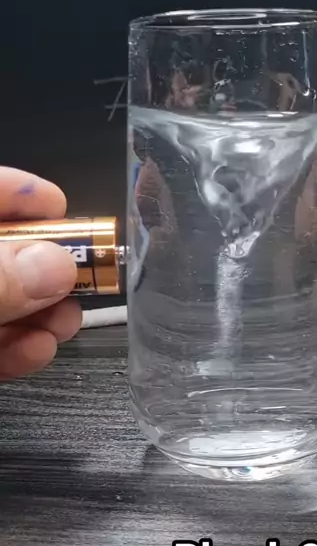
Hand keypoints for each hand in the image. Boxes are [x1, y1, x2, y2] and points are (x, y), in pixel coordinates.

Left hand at [0, 167, 80, 378]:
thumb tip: (55, 266)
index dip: (20, 195)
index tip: (60, 208)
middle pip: (3, 251)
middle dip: (44, 267)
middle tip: (79, 281)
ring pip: (3, 299)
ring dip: (39, 312)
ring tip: (65, 324)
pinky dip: (15, 347)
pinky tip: (37, 350)